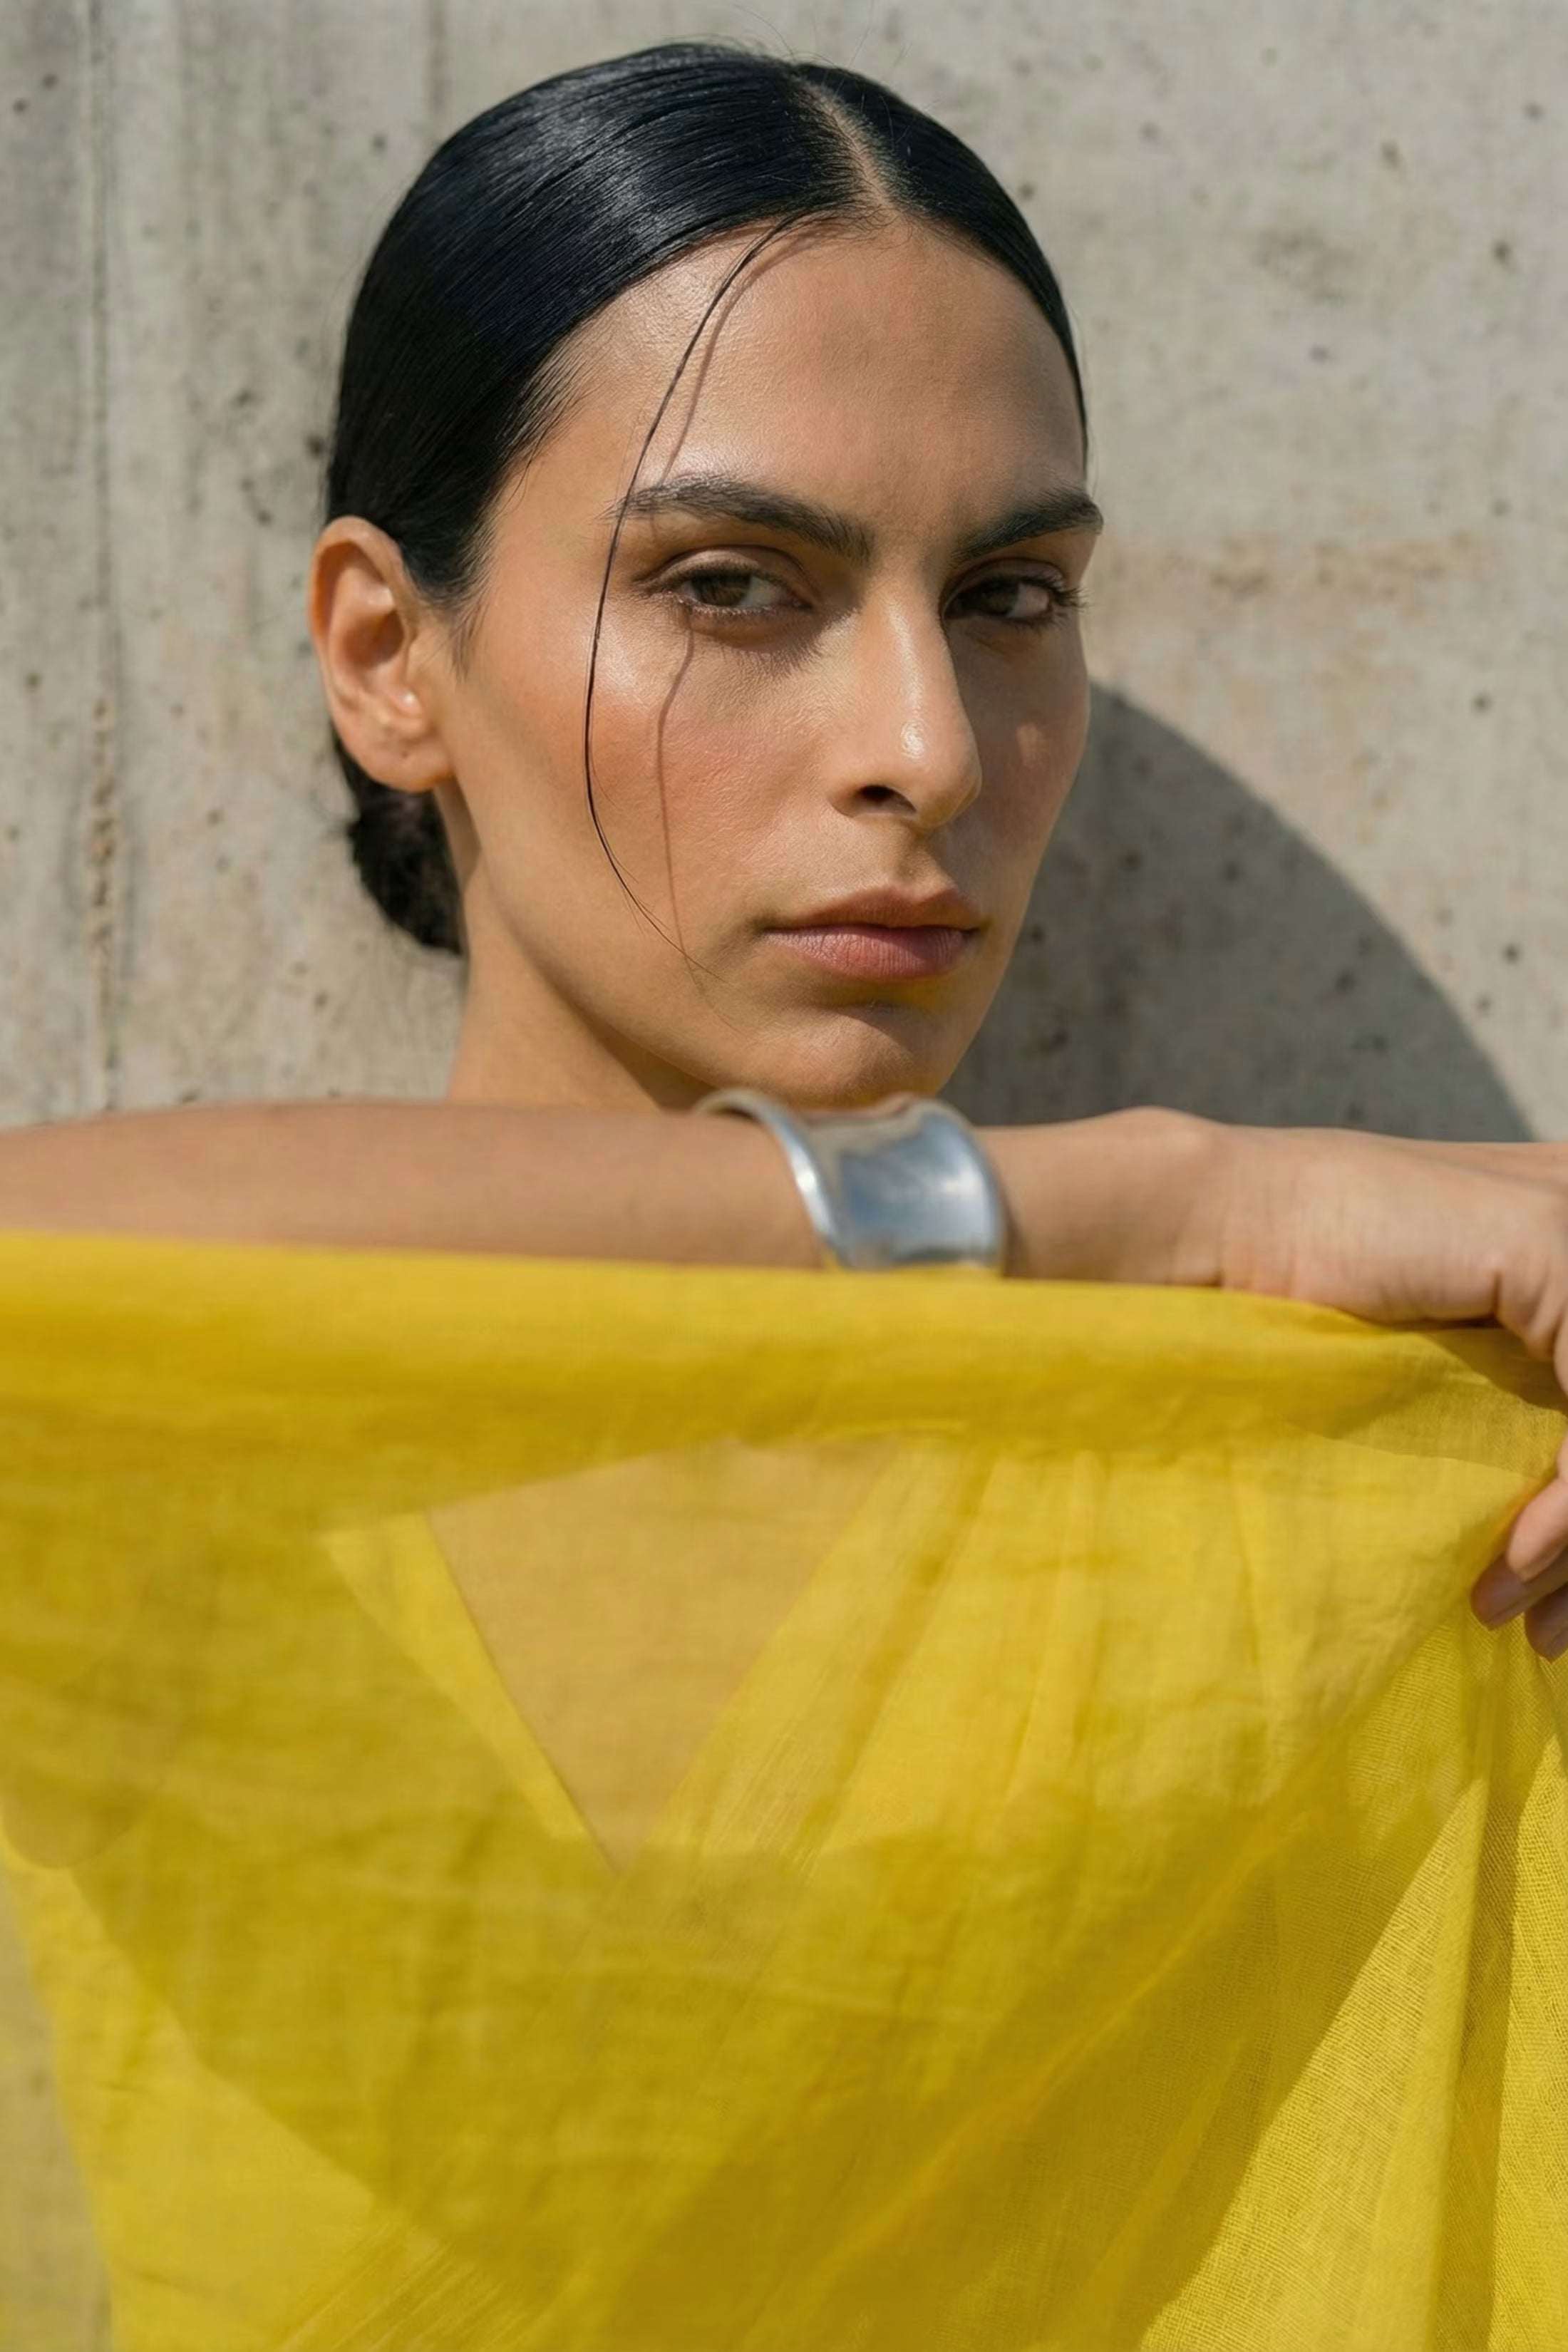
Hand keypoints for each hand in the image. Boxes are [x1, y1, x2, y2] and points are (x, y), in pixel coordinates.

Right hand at [1200, 1123, 1567, 1659]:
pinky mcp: (1556, 1245)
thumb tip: (1555, 1545)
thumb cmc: (1292, 1306)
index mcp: (1562, 1249)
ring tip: (1507, 1604)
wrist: (1220, 1235)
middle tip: (1548, 1631)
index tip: (1544, 1600)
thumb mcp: (1434, 1370)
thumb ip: (1509, 1401)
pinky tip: (1516, 1552)